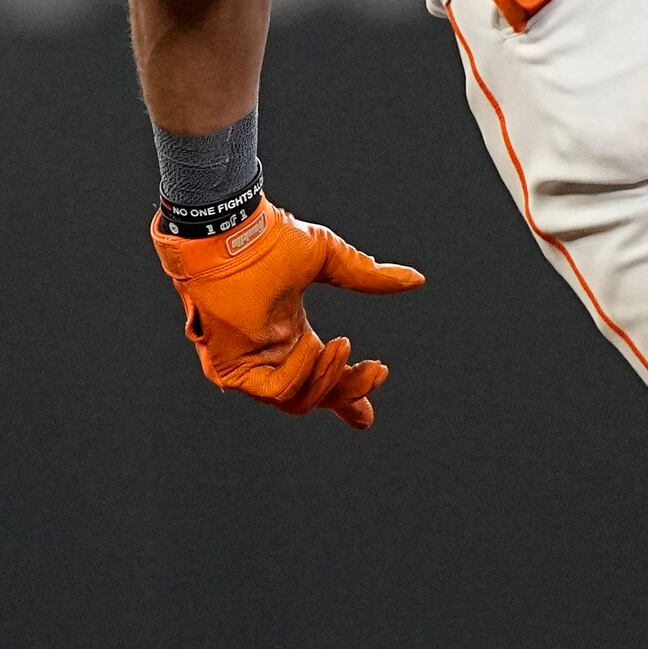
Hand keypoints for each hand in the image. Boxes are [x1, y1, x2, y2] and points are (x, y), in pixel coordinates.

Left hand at [153, 200, 425, 429]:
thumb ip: (367, 276)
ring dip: (328, 378)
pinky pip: (275, 391)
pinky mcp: (230, 370)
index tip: (365, 416)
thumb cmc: (269, 240)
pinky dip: (301, 375)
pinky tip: (311, 347)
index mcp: (289, 335)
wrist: (232, 232)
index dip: (345, 401)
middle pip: (315, 398)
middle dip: (350, 390)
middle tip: (377, 370)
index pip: (319, 381)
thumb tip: (416, 280)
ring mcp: (249, 366)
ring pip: (297, 401)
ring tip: (342, 344)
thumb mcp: (328, 259)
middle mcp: (270, 356)